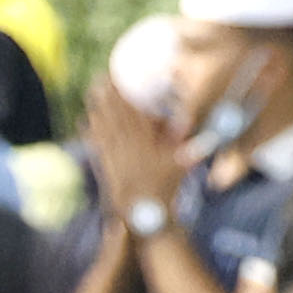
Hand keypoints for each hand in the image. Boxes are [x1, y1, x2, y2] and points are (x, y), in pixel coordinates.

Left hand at [80, 75, 185, 217]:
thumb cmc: (166, 188)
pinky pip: (97, 144)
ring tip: (91, 92)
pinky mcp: (106, 165)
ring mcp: (115, 156)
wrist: (145, 214)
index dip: (125, 96)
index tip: (120, 80)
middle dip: (108, 96)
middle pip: (116, 116)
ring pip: (104, 127)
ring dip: (97, 109)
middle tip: (100, 78)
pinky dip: (91, 131)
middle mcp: (128, 147)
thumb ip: (190, 146)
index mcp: (145, 143)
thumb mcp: (181, 163)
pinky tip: (84, 120)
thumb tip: (208, 133)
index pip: (133, 114)